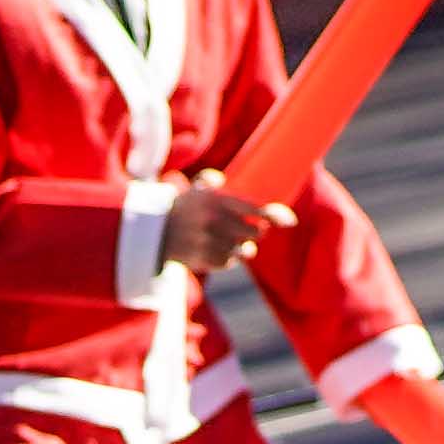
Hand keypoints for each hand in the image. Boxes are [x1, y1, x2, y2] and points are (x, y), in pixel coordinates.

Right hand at [154, 172, 285, 273]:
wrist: (154, 232)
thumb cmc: (182, 208)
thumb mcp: (195, 190)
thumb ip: (212, 181)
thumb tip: (227, 179)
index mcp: (216, 201)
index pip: (254, 210)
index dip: (275, 216)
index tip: (290, 220)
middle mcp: (214, 222)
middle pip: (254, 233)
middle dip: (258, 233)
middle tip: (255, 230)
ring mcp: (209, 243)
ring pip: (243, 251)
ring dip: (244, 248)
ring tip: (238, 243)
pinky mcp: (204, 260)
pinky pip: (229, 263)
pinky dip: (228, 259)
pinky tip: (219, 251)